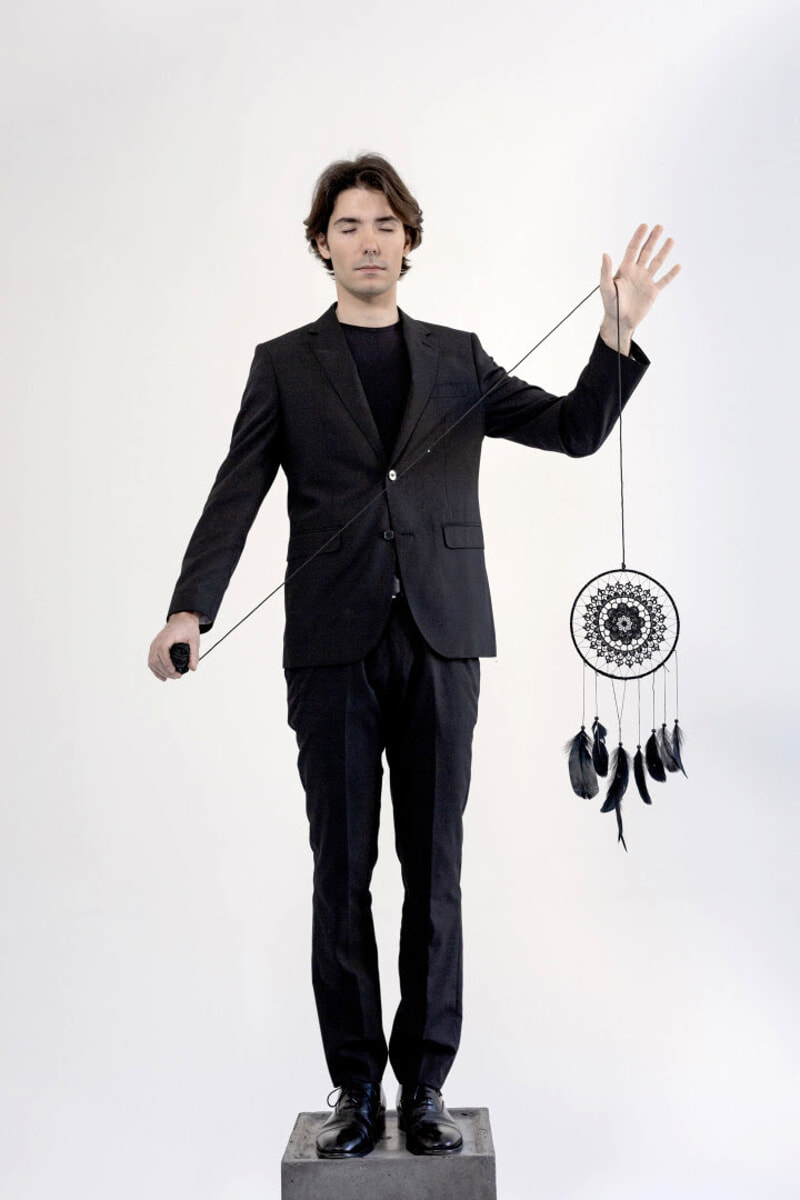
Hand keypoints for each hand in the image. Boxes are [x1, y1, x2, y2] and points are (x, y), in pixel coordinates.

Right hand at [148, 612, 200, 680]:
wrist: (181, 620)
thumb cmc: (187, 628)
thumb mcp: (194, 640)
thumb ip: (194, 654)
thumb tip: (193, 668)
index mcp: (167, 637)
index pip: (162, 650)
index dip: (166, 662)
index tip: (173, 670)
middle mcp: (158, 641)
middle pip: (156, 659)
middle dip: (166, 671)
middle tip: (178, 676)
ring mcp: (154, 645)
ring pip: (152, 662)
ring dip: (161, 672)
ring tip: (173, 676)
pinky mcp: (154, 649)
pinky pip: (151, 661)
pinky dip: (156, 670)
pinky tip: (163, 677)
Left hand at [599, 224, 680, 353]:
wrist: (620, 321)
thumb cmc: (610, 305)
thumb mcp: (606, 287)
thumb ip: (605, 271)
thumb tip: (605, 254)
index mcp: (625, 269)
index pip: (633, 249)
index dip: (638, 237)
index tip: (644, 225)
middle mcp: (637, 272)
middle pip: (646, 252)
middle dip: (652, 239)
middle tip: (659, 226)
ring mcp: (646, 281)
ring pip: (657, 263)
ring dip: (664, 251)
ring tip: (671, 239)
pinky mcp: (653, 292)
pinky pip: (664, 280)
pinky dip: (671, 273)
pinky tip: (678, 265)